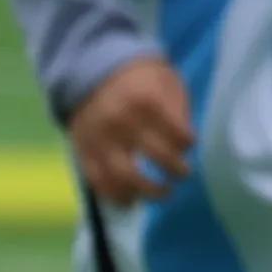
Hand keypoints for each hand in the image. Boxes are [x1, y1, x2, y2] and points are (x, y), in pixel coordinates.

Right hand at [68, 55, 196, 204]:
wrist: (94, 72)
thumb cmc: (141, 80)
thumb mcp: (168, 82)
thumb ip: (179, 111)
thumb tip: (185, 145)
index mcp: (147, 101)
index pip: (178, 134)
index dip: (188, 143)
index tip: (189, 144)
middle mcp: (121, 121)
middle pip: (157, 157)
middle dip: (176, 171)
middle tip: (182, 174)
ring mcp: (100, 138)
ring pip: (125, 176)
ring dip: (148, 191)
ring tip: (163, 193)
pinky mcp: (82, 150)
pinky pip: (98, 180)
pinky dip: (115, 195)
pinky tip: (131, 200)